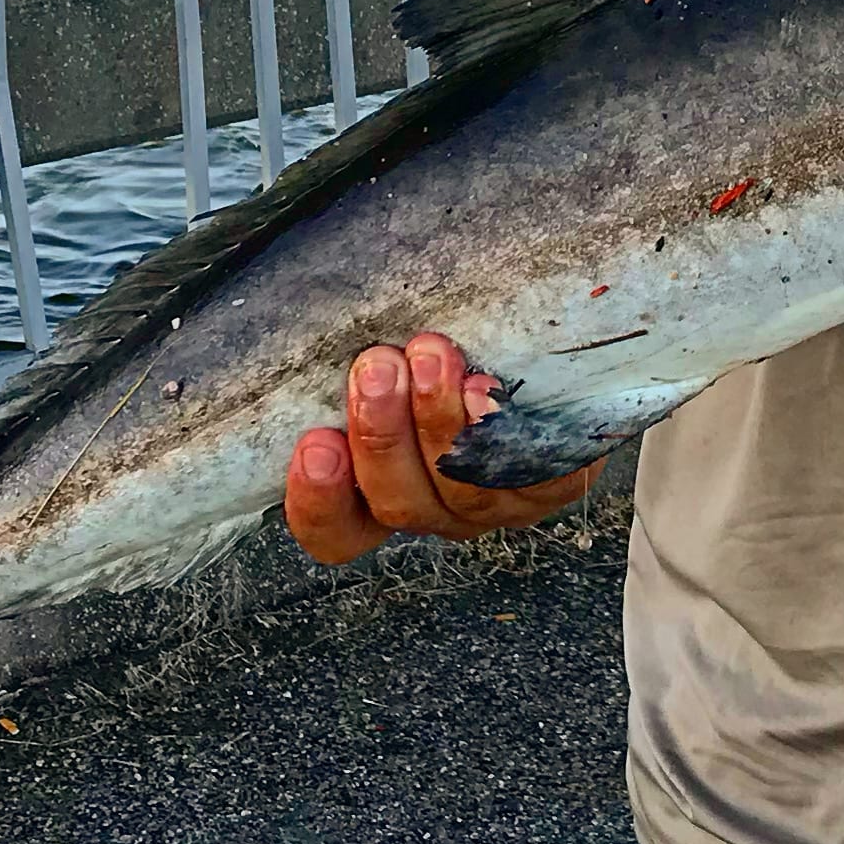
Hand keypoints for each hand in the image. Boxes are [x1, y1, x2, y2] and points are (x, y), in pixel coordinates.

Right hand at [284, 332, 599, 565]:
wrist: (534, 342)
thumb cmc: (435, 345)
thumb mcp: (383, 354)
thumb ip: (354, 358)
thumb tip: (291, 314)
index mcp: (377, 493)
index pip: (335, 528)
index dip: (318, 500)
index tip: (315, 443)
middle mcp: (435, 507)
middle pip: (397, 503)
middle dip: (382, 434)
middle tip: (378, 367)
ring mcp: (494, 503)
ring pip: (461, 489)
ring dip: (440, 422)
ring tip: (434, 358)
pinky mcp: (552, 482)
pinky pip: (532, 476)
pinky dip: (505, 434)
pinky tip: (488, 390)